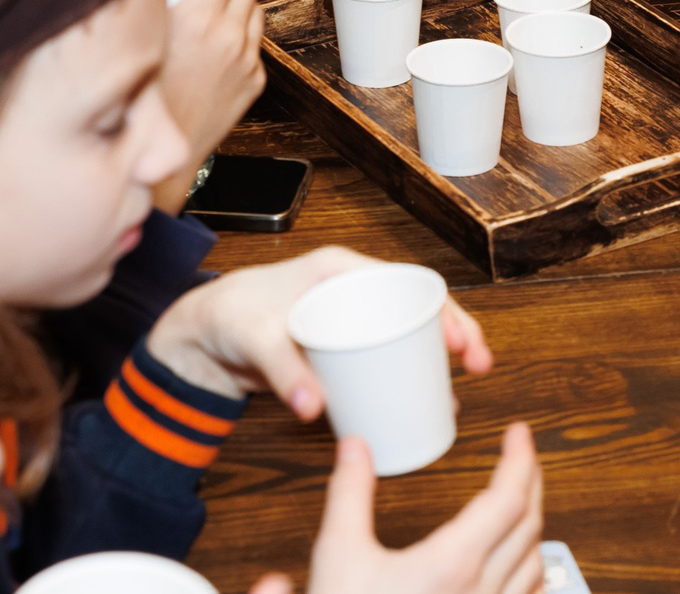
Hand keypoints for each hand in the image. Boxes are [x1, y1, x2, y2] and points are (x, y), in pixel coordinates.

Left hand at [146, 244, 492, 410]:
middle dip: (455, 333)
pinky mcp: (337, 345)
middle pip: (416, 308)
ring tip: (453, 394)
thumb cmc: (227, 317)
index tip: (465, 342)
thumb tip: (316, 408)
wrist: (201, 337)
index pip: (408, 282)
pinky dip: (405, 374)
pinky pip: (383, 355)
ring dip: (433, 359)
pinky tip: (420, 400)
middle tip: (477, 367)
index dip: (445, 309)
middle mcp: (349, 290)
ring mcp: (345, 318)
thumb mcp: (256, 338)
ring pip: (404, 334)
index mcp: (339, 270)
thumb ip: (284, 372)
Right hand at [151, 0, 263, 212]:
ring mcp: (245, 60)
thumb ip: (143, 1)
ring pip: (255, 10)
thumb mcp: (137, 36)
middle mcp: (228, 35)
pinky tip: (220, 35)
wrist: (158, 155)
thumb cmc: (136, 100)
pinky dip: (241, 30)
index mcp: (199, 17)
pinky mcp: (252, 82)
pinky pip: (254, 43)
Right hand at [248, 420, 544, 593]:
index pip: (509, 498)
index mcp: (453, 564)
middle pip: (530, 525)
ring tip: (521, 500)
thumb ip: (349, 498)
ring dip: (533, 525)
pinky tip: (517, 566)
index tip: (519, 433)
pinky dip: (530, 570)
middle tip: (522, 455)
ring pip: (535, 565)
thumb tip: (355, 449)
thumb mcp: (339, 559)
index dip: (521, 459)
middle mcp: (483, 593)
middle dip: (531, 482)